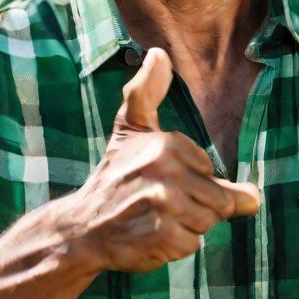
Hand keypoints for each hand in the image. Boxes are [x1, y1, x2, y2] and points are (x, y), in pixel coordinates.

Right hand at [72, 47, 260, 272]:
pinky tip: (150, 236)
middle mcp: (165, 170)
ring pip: (206, 222)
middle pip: (217, 199)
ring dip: (185, 227)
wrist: (81, 226)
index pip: (211, 170)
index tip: (161, 181)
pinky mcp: (160, 235)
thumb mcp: (130, 127)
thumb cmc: (114, 175)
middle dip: (195, 207)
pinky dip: (174, 246)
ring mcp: (163, 203)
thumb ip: (148, 90)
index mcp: (165, 143)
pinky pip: (191, 244)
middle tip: (160, 204)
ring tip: (155, 218)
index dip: (192, 182)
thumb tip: (158, 52)